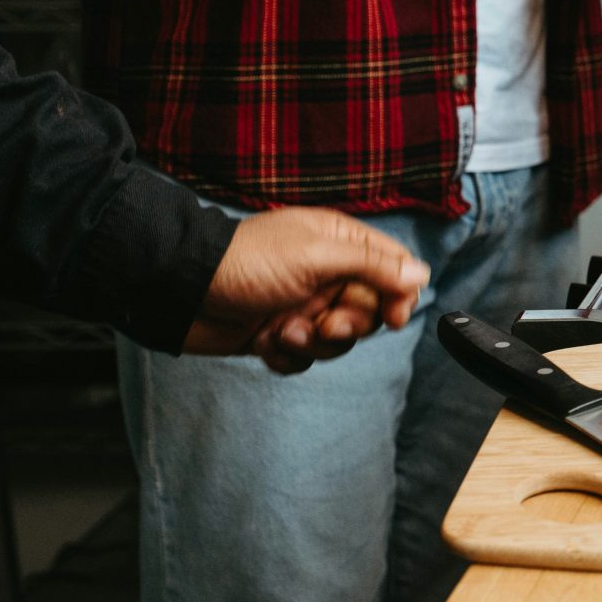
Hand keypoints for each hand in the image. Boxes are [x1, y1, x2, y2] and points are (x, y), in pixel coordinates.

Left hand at [184, 208, 430, 374]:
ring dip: (314, 343)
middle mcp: (326, 273)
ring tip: (283, 331)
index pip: (393, 268)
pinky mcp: (279, 333)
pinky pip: (305, 358)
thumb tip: (421, 274)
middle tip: (325, 324)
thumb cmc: (245, 263)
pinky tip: (266, 342)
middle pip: (370, 310)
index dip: (399, 295)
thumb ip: (373, 265)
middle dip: (349, 325)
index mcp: (339, 243)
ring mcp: (303, 304)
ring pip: (338, 340)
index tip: (392, 317)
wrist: (180, 290)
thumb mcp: (317, 255)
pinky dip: (289, 356)